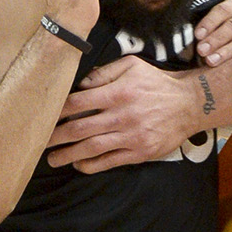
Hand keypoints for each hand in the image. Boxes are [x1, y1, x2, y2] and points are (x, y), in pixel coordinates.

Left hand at [47, 54, 204, 170]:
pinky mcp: (140, 152)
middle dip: (56, 137)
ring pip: (92, 148)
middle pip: (80, 128)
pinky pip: (110, 162)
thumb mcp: (132, 66)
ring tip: (54, 159)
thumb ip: (104, 73)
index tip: (45, 117)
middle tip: (41, 142)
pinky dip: (91, 165)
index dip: (58, 112)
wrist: (190, 104)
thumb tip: (81, 85)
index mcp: (118, 92)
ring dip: (69, 155)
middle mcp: (122, 116)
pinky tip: (79, 165)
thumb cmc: (158, 83)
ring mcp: (131, 137)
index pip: (78, 103)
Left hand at [194, 0, 231, 65]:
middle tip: (201, 51)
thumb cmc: (219, 37)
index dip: (209, 22)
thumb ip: (201, 28)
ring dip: (226, 50)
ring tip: (211, 61)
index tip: (197, 35)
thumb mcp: (212, 28)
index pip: (222, 9)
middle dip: (215, 39)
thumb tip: (181, 32)